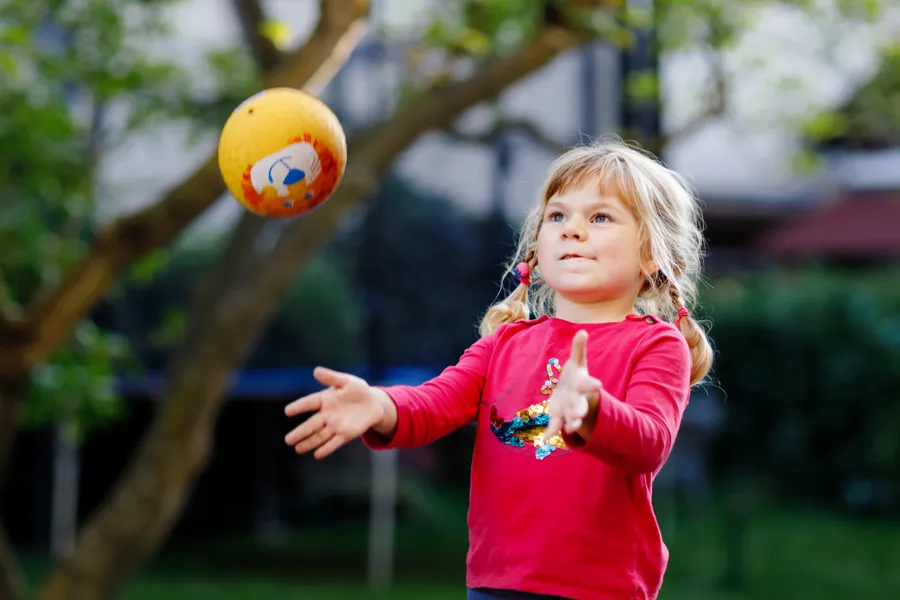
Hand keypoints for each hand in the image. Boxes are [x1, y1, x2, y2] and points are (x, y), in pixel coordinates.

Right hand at [284, 366, 389, 458]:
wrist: (373, 403)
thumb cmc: (358, 390)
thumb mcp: (347, 381)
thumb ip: (332, 377)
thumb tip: (315, 371)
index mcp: (325, 399)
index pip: (310, 403)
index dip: (299, 406)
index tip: (287, 411)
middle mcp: (327, 415)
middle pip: (311, 425)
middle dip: (300, 432)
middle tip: (288, 440)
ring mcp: (335, 426)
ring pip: (319, 436)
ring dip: (309, 443)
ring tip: (297, 449)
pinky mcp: (345, 434)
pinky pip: (334, 442)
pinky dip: (326, 449)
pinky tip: (317, 454)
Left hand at [538, 330, 602, 445]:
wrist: (575, 397)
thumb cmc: (576, 378)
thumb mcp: (578, 363)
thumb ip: (579, 349)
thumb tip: (582, 331)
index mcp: (582, 386)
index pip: (588, 385)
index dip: (592, 385)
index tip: (597, 385)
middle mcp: (577, 400)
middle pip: (580, 406)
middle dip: (579, 411)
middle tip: (579, 415)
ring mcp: (568, 411)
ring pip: (570, 419)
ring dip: (571, 424)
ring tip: (571, 429)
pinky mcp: (558, 418)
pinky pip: (555, 426)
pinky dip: (550, 433)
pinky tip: (543, 440)